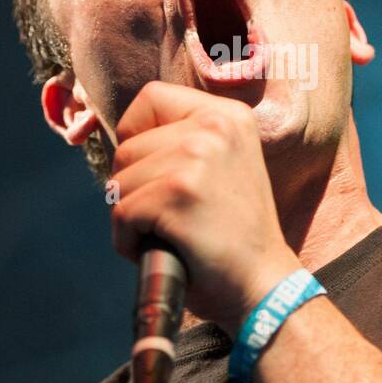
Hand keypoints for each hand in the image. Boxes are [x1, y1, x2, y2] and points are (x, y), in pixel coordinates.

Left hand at [109, 81, 301, 335]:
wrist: (262, 285)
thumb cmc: (234, 235)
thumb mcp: (223, 166)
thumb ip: (184, 141)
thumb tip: (121, 137)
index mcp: (228, 115)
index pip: (151, 97)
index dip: (136, 134)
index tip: (151, 169)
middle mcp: (215, 126)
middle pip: (127, 146)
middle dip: (133, 187)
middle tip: (169, 216)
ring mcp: (196, 158)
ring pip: (119, 182)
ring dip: (131, 217)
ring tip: (168, 234)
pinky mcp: (176, 193)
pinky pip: (120, 213)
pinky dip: (127, 241)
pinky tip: (160, 249)